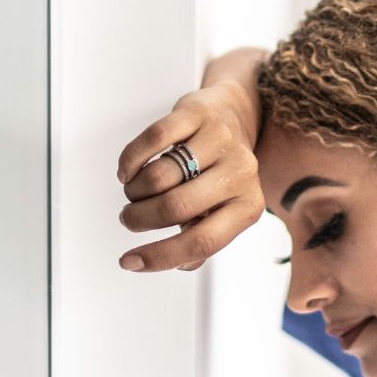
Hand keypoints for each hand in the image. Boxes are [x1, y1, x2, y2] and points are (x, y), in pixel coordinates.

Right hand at [114, 70, 264, 272]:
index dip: (160, 256)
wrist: (233, 115)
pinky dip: (131, 160)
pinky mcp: (198, 113)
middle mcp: (240, 173)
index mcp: (248, 206)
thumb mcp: (220, 210)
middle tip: (129, 218)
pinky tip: (128, 171)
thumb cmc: (220, 173)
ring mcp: (221, 140)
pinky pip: (153, 139)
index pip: (202, 242)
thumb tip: (179, 264)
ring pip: (159, 176)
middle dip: (140, 219)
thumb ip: (201, 240)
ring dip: (135, 192)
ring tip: (134, 193)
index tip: (129, 262)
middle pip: (175, 208)